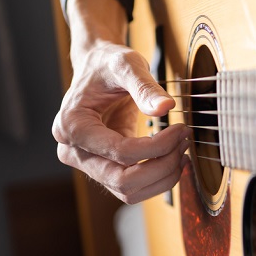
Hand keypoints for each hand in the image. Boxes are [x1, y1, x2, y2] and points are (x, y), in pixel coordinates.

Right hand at [52, 0, 190, 202]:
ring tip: (182, 151)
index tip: (181, 129)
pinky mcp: (103, 168)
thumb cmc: (108, 64)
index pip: (121, 151)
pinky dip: (157, 179)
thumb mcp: (126, 64)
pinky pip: (132, 187)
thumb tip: (166, 107)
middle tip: (184, 142)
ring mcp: (88, 163)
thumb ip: (145, 86)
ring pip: (129, 191)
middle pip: (122, 180)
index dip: (158, 146)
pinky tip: (173, 159)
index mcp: (72, 125)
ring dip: (162, 177)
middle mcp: (73, 151)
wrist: (98, 67)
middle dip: (162, 166)